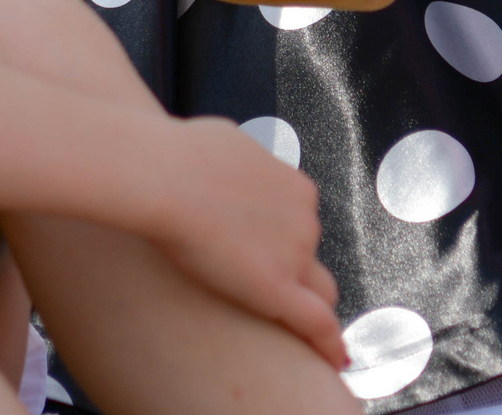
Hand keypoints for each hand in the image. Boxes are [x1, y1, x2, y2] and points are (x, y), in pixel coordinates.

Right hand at [144, 117, 346, 366]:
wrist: (168, 178)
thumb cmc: (185, 158)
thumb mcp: (230, 143)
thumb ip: (246, 164)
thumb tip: (235, 162)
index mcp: (297, 188)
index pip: (303, 225)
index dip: (285, 241)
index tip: (268, 251)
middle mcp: (306, 221)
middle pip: (309, 258)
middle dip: (291, 269)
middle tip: (260, 280)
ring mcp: (297, 255)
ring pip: (313, 290)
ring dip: (296, 299)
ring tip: (273, 316)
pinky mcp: (278, 288)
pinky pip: (316, 323)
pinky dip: (328, 343)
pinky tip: (334, 359)